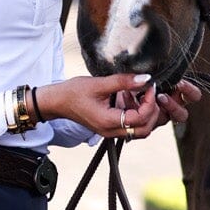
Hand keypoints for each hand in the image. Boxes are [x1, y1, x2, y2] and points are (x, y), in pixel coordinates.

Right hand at [37, 75, 201, 140]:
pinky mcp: (109, 126)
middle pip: (144, 130)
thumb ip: (123, 82)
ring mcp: (110, 131)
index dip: (149, 103)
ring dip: (145, 114)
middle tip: (150, 93)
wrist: (57, 101)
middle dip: (152, 112)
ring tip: (140, 95)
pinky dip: (136, 114)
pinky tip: (130, 98)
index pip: (140, 119)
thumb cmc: (73, 92)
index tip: (149, 87)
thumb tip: (146, 79)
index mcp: (108, 121)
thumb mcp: (99, 84)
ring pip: (139, 130)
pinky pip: (130, 126)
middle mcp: (110, 130)